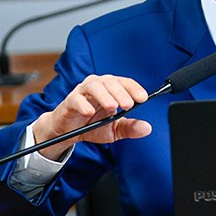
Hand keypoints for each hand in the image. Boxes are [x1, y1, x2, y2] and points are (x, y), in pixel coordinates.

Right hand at [33, 75, 150, 160]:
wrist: (68, 133)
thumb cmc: (92, 125)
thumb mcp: (114, 129)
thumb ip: (130, 127)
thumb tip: (147, 128)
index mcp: (111, 89)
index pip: (125, 83)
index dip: (134, 89)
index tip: (143, 98)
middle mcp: (98, 85)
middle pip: (111, 82)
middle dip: (121, 93)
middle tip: (128, 105)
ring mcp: (82, 92)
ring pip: (94, 86)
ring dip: (104, 95)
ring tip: (112, 107)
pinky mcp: (69, 101)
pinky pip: (76, 99)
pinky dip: (83, 104)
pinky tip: (90, 112)